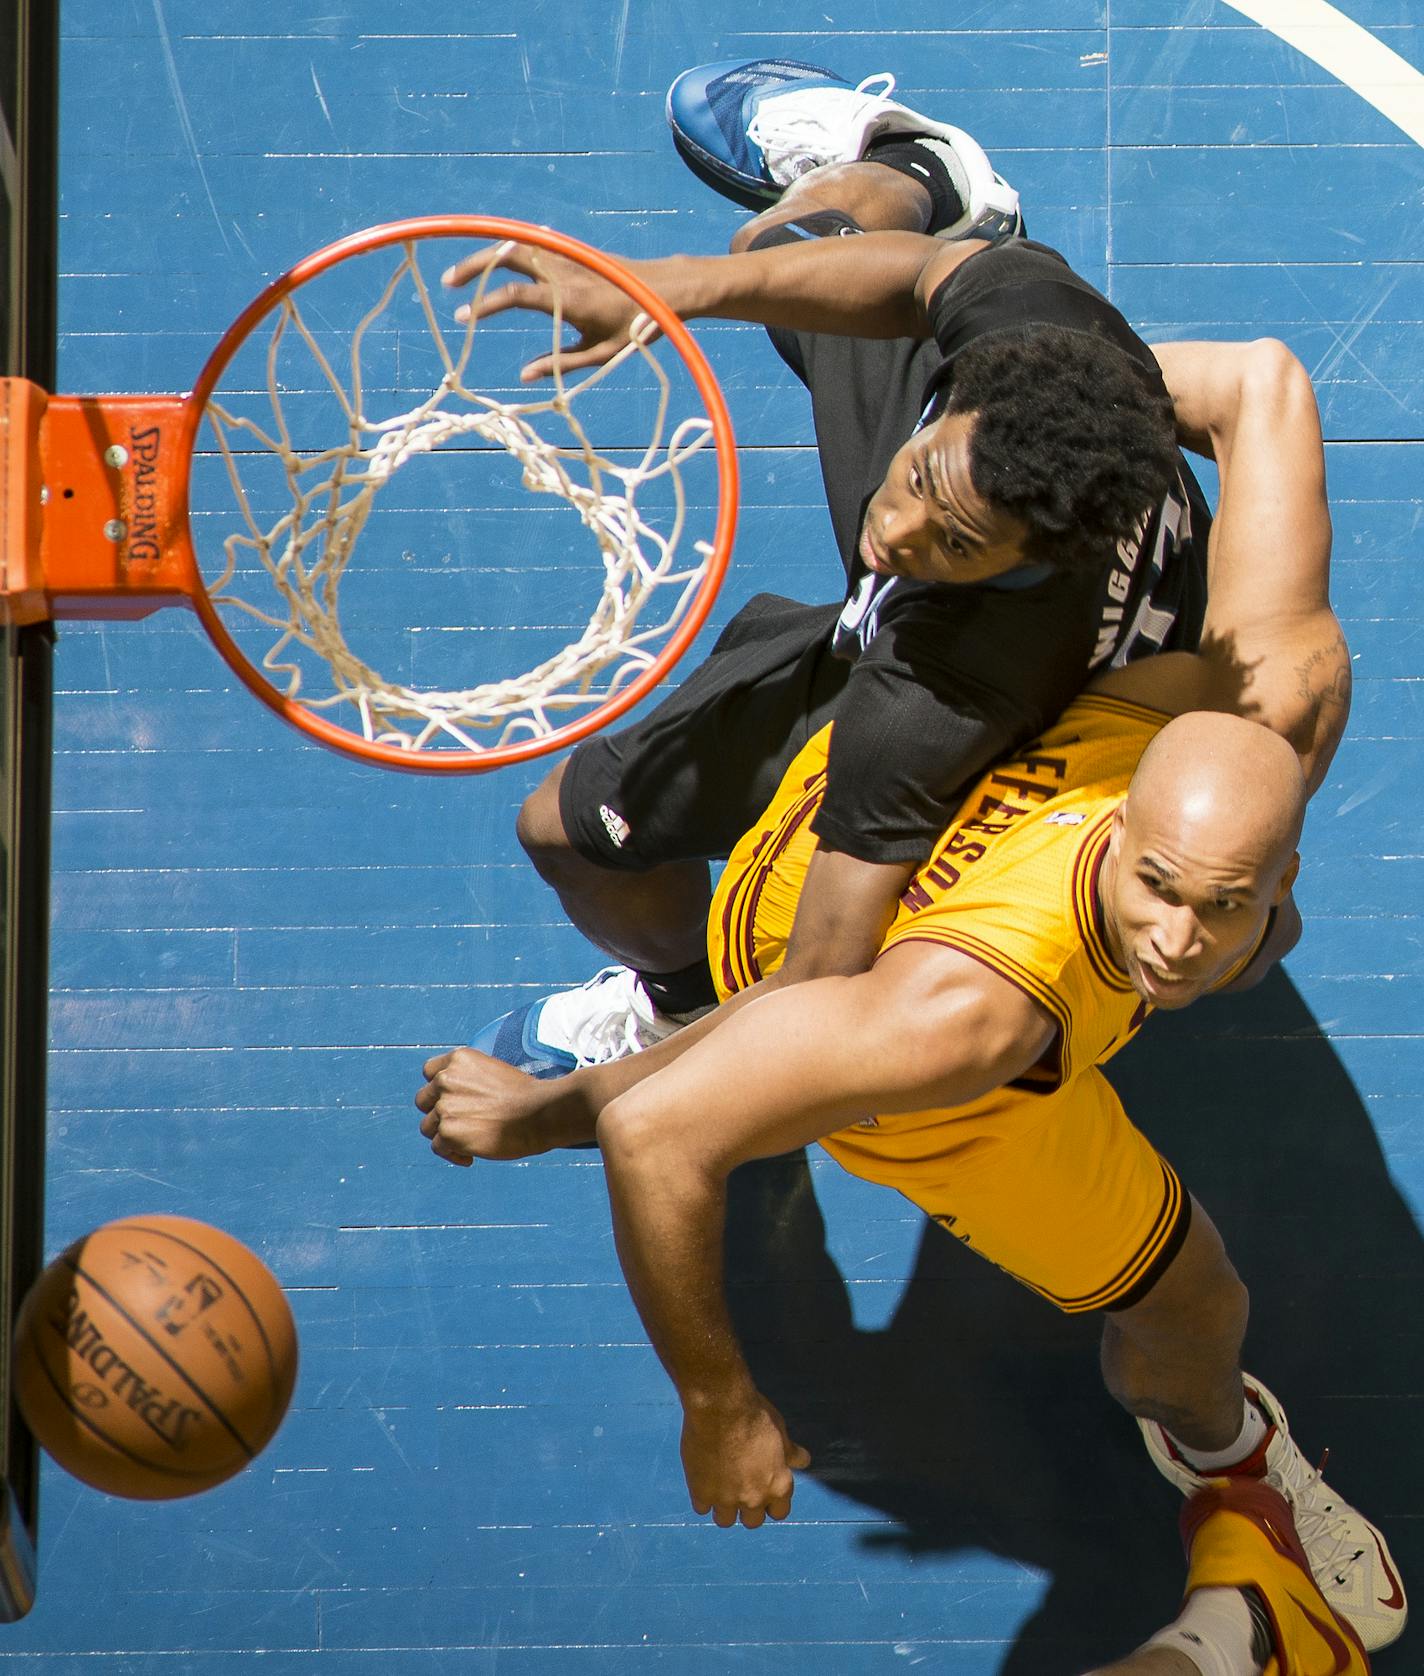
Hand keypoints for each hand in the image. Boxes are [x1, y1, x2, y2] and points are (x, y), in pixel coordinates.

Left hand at [416, 1048, 567, 1164]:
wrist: (540, 1113)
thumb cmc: (525, 1096)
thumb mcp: (493, 1071)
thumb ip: (468, 1079)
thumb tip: (453, 1099)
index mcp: (459, 1059)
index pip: (429, 1071)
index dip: (439, 1088)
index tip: (452, 1100)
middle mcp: (446, 1079)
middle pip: (424, 1100)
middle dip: (438, 1112)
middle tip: (460, 1123)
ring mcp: (445, 1106)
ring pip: (428, 1126)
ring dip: (445, 1135)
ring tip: (468, 1142)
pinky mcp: (448, 1132)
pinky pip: (438, 1147)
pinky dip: (453, 1154)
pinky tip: (471, 1156)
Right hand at [442, 242, 666, 381]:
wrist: (667, 289)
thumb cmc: (636, 327)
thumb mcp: (600, 354)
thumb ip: (560, 364)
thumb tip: (523, 377)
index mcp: (568, 299)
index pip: (515, 296)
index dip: (485, 305)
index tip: (462, 317)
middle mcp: (564, 272)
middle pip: (508, 257)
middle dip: (474, 266)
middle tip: (448, 283)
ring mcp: (568, 257)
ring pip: (519, 246)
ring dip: (489, 255)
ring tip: (465, 273)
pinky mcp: (574, 252)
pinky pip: (536, 243)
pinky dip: (513, 247)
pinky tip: (500, 255)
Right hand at [680, 1396, 811, 1528]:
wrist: (722, 1407)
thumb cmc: (755, 1416)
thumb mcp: (780, 1432)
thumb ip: (790, 1453)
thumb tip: (803, 1460)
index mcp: (779, 1486)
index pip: (779, 1512)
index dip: (771, 1502)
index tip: (762, 1491)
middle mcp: (755, 1498)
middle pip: (752, 1521)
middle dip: (747, 1508)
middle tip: (739, 1488)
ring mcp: (727, 1498)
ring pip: (725, 1520)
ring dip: (723, 1507)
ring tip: (718, 1487)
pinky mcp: (702, 1493)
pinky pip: (701, 1507)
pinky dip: (702, 1496)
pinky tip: (702, 1479)